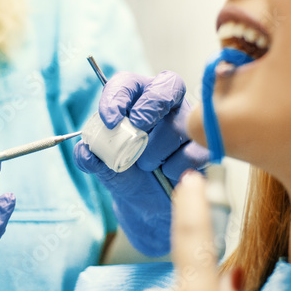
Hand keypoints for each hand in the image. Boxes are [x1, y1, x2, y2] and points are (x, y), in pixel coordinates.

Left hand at [74, 70, 207, 255]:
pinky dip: (174, 168)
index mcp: (137, 101)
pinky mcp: (206, 147)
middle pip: (167, 85)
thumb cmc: (129, 177)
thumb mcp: (105, 169)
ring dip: (155, 151)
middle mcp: (167, 105)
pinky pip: (194, 152)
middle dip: (149, 108)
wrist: (149, 208)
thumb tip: (84, 151)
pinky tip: (168, 174)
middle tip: (136, 131)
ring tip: (147, 166)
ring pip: (178, 125)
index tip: (109, 120)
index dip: (118, 96)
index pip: (129, 82)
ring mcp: (190, 124)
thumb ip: (91, 159)